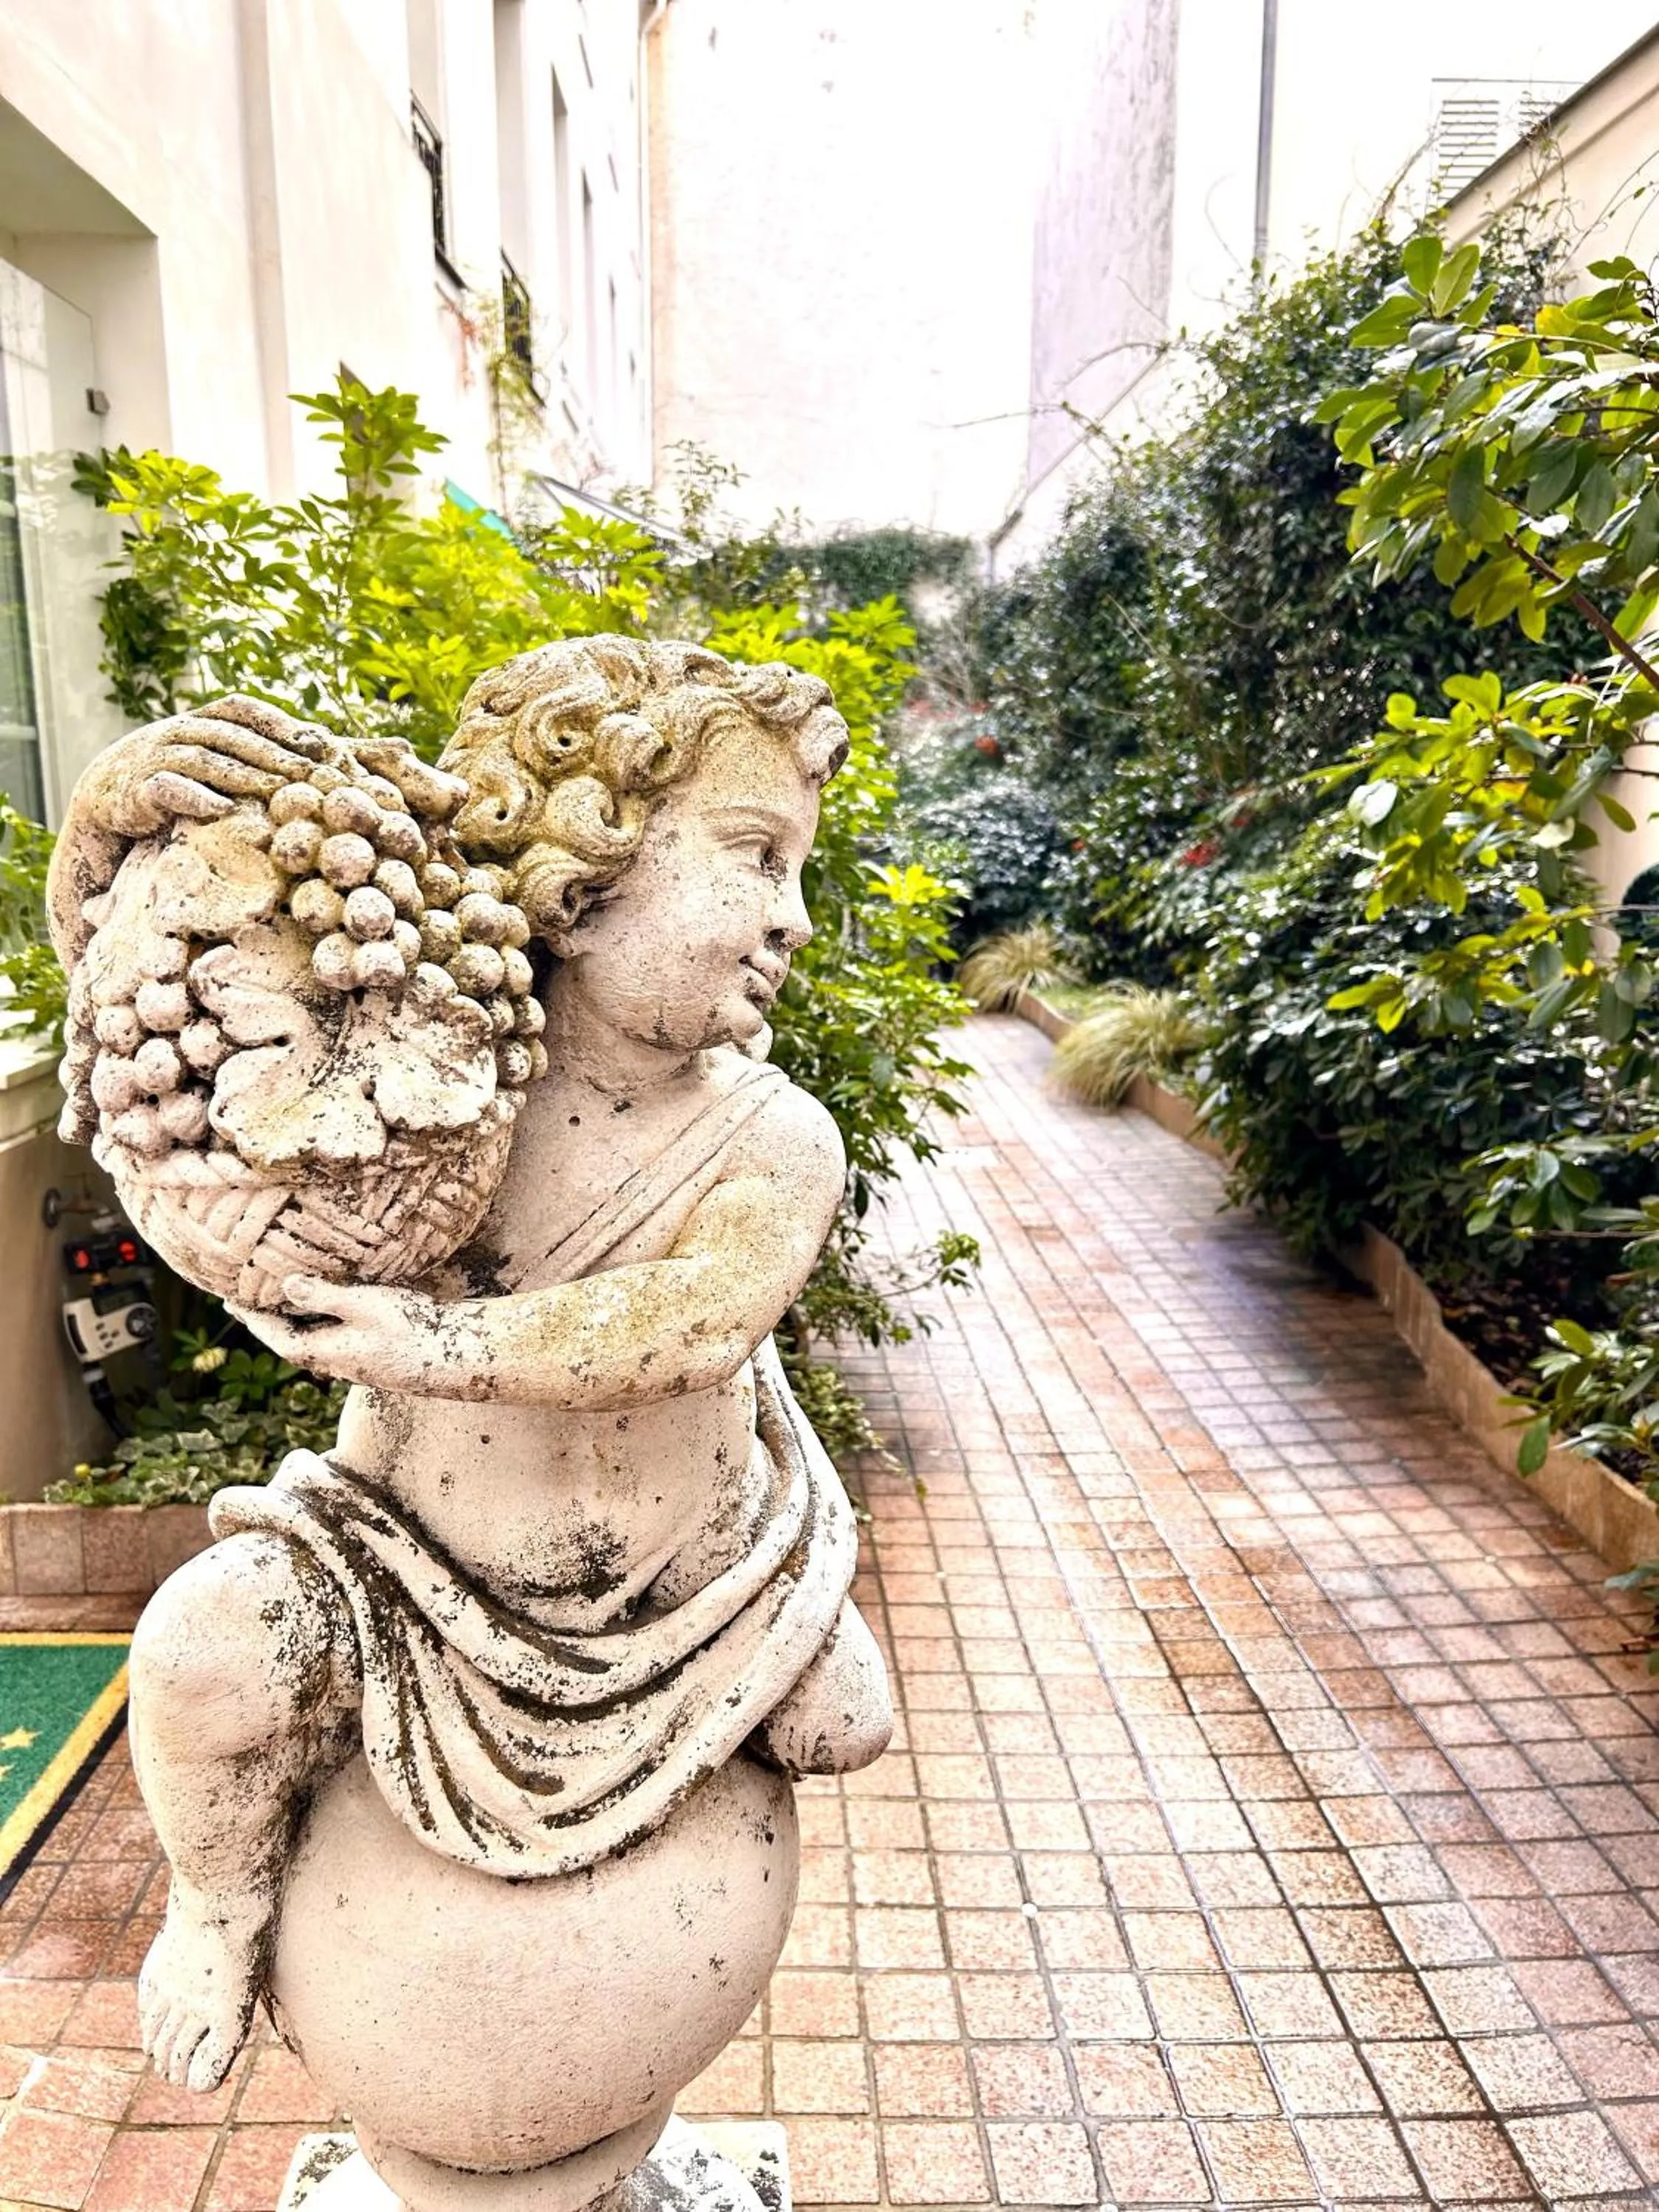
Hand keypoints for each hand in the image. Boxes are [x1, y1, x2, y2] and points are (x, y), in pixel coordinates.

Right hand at [76, 696, 340, 839]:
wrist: (105, 792)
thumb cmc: (175, 776)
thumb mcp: (210, 755)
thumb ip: (250, 750)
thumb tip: (318, 748)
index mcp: (200, 719)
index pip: (242, 709)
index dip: (278, 720)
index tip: (317, 740)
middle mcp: (178, 731)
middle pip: (231, 736)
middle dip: (273, 752)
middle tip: (311, 773)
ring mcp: (157, 757)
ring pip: (203, 759)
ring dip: (242, 774)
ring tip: (276, 790)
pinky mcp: (138, 789)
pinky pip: (168, 789)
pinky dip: (196, 797)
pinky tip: (223, 810)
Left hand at [229, 1275, 470, 1394]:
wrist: (454, 1358)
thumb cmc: (410, 1330)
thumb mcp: (365, 1306)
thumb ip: (325, 1297)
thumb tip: (285, 1287)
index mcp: (324, 1352)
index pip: (274, 1335)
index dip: (251, 1316)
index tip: (230, 1300)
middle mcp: (334, 1362)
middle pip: (289, 1341)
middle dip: (267, 1321)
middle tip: (245, 1301)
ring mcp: (354, 1363)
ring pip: (311, 1342)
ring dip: (292, 1323)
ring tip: (279, 1302)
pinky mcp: (372, 1358)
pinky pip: (332, 1340)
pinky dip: (318, 1323)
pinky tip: (325, 1312)